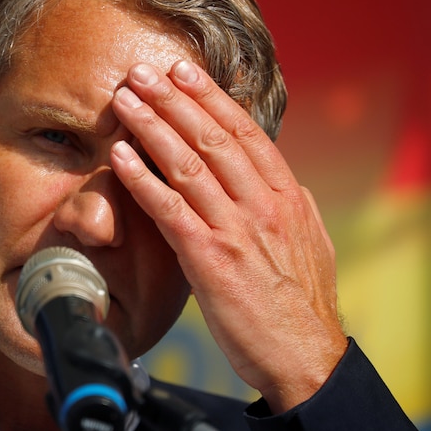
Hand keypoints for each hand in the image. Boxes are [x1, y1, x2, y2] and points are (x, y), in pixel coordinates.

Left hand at [110, 60, 347, 412]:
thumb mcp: (312, 242)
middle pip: (212, 138)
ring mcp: (237, 230)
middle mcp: (263, 204)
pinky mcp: (210, 260)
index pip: (245, 132)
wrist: (306, 358)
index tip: (184, 72)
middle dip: (173, 99)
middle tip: (142, 72)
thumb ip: (292, 206)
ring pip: (188, 165)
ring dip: (152, 127)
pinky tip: (118, 156)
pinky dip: (142, 179)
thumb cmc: (304, 303)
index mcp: (288, 196)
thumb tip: (282, 179)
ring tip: (124, 100)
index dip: (211, 98)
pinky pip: (169, 210)